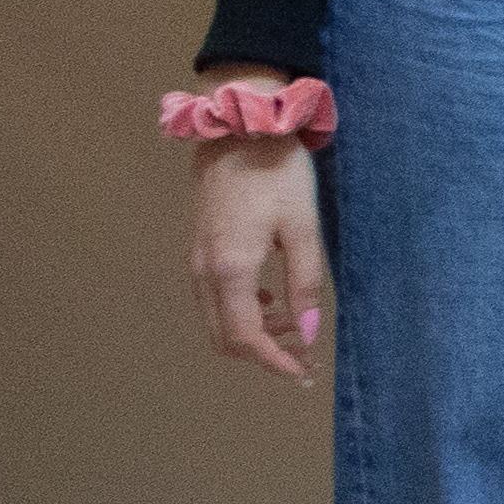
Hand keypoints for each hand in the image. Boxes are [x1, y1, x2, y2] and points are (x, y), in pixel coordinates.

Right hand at [185, 122, 329, 382]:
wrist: (239, 129)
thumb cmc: (276, 173)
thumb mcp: (303, 229)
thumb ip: (306, 284)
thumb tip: (308, 334)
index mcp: (230, 270)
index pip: (245, 339)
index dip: (274, 363)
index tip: (304, 375)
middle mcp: (203, 272)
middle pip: (225, 338)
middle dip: (263, 354)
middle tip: (304, 355)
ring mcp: (195, 261)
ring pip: (217, 320)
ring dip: (253, 333)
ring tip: (294, 327)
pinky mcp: (198, 249)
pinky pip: (213, 298)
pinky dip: (241, 311)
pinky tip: (273, 299)